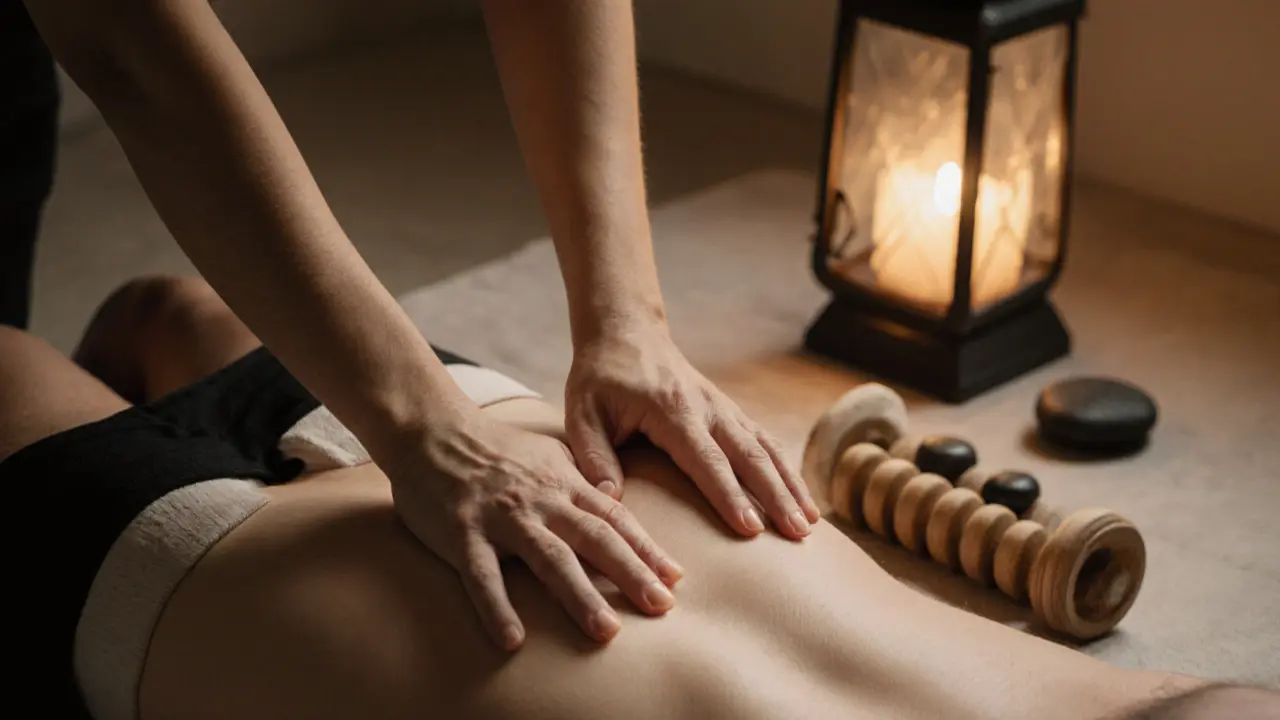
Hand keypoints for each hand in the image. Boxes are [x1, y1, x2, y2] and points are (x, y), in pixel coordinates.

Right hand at [383, 406, 683, 650]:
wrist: (433, 431)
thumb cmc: (494, 449)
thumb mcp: (548, 455)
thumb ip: (581, 481)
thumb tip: (616, 505)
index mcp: (563, 482)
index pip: (614, 519)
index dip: (646, 548)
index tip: (675, 578)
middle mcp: (540, 500)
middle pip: (595, 539)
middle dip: (631, 573)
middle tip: (661, 606)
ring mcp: (502, 518)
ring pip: (549, 559)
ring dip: (580, 596)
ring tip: (607, 631)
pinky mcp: (462, 533)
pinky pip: (482, 576)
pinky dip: (497, 608)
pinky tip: (513, 640)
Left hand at [564, 321, 821, 539]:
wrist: (627, 333)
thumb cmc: (601, 378)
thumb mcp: (582, 414)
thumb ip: (594, 457)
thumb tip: (609, 501)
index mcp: (672, 411)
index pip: (706, 459)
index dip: (730, 494)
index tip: (751, 528)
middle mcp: (707, 408)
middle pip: (749, 455)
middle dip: (776, 495)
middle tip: (798, 533)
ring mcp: (724, 407)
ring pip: (766, 447)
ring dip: (790, 484)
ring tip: (810, 523)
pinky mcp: (730, 411)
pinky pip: (765, 440)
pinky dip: (786, 468)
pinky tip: (801, 496)